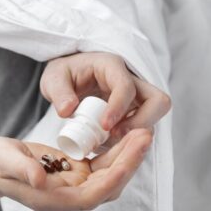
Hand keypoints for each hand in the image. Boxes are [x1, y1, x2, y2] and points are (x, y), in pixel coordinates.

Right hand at [0, 129, 151, 210]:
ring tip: (143, 132)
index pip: (90, 196)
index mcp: (52, 199)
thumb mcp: (3, 160)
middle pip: (108, 186)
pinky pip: (104, 164)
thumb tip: (39, 179)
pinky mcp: (78, 171)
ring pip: (110, 175)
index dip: (110, 181)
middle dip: (128, 163)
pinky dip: (118, 150)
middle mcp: (69, 195)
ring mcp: (75, 184)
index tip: (126, 161)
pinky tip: (128, 133)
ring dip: (128, 156)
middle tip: (145, 135)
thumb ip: (21, 169)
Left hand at [40, 52, 170, 144]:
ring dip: (137, 131)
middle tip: (114, 135)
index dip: (119, 107)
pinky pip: (142, 126)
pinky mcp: (134, 111)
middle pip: (158, 100)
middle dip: (142, 121)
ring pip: (155, 115)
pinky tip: (107, 143)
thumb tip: (67, 111)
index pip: (126, 86)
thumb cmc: (63, 74)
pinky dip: (129, 137)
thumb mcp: (53, 78)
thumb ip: (58, 92)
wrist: (68, 78)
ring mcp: (137, 97)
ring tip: (109, 140)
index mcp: (111, 67)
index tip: (104, 126)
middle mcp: (131, 80)